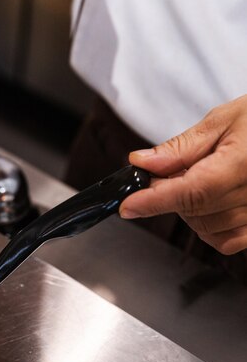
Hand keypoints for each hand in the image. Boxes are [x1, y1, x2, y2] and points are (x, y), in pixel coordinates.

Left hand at [120, 94, 246, 254]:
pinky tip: (211, 204)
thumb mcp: (223, 121)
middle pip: (194, 211)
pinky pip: (229, 241)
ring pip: (207, 229)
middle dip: (170, 195)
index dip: (154, 201)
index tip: (127, 206)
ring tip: (201, 180)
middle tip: (172, 172)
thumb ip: (181, 148)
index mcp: (244, 164)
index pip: (192, 191)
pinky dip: (210, 227)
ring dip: (190, 211)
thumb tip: (142, 163)